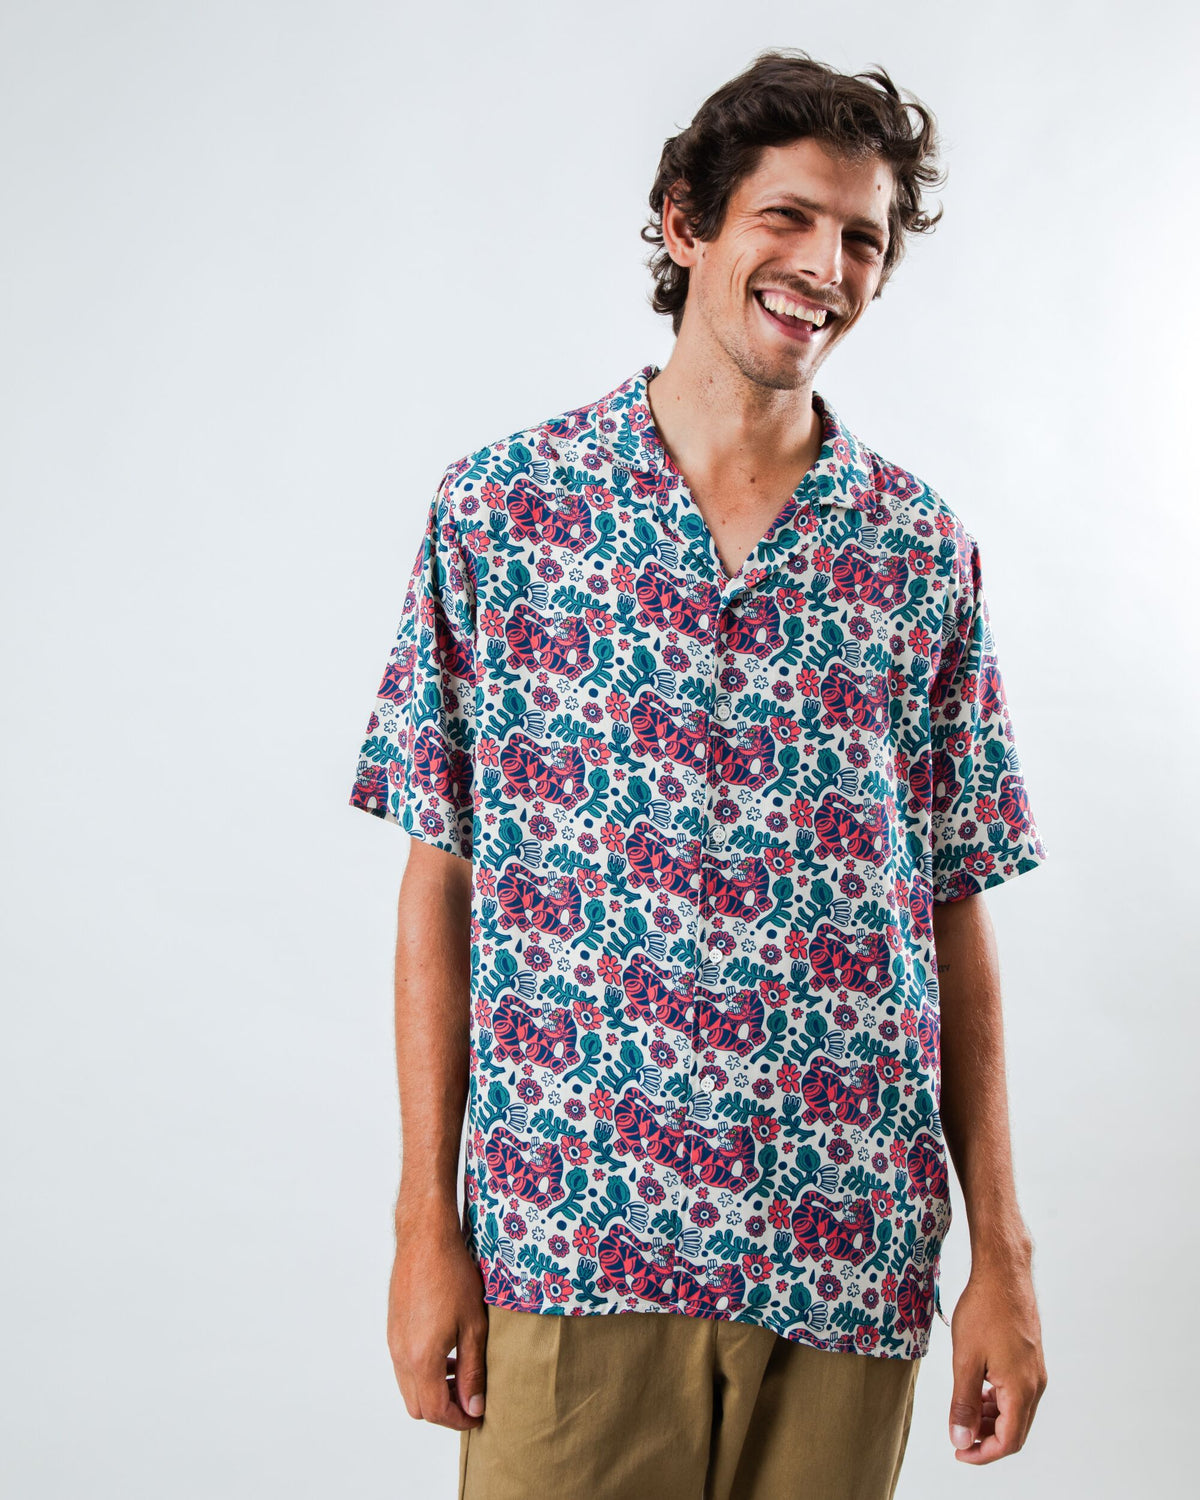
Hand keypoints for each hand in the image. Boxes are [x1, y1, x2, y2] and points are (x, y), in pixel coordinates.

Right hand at [387, 1208, 488, 1429]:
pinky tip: (446, 1351)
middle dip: (445, 1410)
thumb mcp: (473, 1326)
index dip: (460, 1419)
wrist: (425, 1239)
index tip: (479, 1415)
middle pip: (417, 1407)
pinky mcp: (392, 1328)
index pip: (437, 1410)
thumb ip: (472, 1370)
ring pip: (409, 1387)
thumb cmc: (452, 1276)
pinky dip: (423, 1372)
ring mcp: (393, 1341)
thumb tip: (474, 1406)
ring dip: (433, 1391)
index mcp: (421, 1359)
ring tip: (461, 1374)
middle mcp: (400, 1355)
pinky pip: (404, 1366)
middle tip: (471, 1398)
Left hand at [948, 1257, 1047, 1463]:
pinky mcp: (1030, 1358)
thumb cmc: (984, 1310)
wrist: (1004, 1272)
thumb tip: (961, 1440)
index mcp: (1021, 1390)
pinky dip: (998, 1400)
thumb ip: (963, 1404)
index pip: (1008, 1441)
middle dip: (986, 1438)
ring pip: (1016, 1411)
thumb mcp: (965, 1360)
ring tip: (964, 1412)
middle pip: (1015, 1429)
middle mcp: (1035, 1384)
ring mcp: (1035, 1371)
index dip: (983, 1454)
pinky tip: (978, 1390)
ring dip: (991, 1419)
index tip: (959, 1452)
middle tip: (958, 1435)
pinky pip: (1017, 1392)